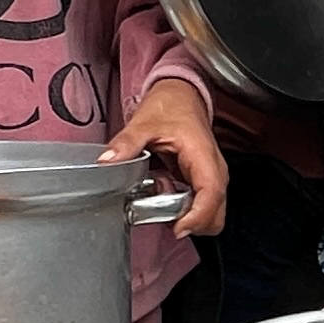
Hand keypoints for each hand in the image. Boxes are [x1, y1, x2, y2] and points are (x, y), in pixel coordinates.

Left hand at [108, 79, 228, 234]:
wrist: (181, 94)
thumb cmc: (171, 106)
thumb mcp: (144, 122)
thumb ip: (126, 143)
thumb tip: (107, 161)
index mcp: (203, 155)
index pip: (211, 194)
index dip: (197, 216)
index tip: (177, 228)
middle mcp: (214, 169)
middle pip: (216, 213)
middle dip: (193, 224)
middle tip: (163, 219)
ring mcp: (211, 176)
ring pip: (211, 213)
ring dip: (186, 217)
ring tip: (158, 202)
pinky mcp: (203, 180)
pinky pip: (200, 205)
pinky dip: (183, 209)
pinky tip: (162, 193)